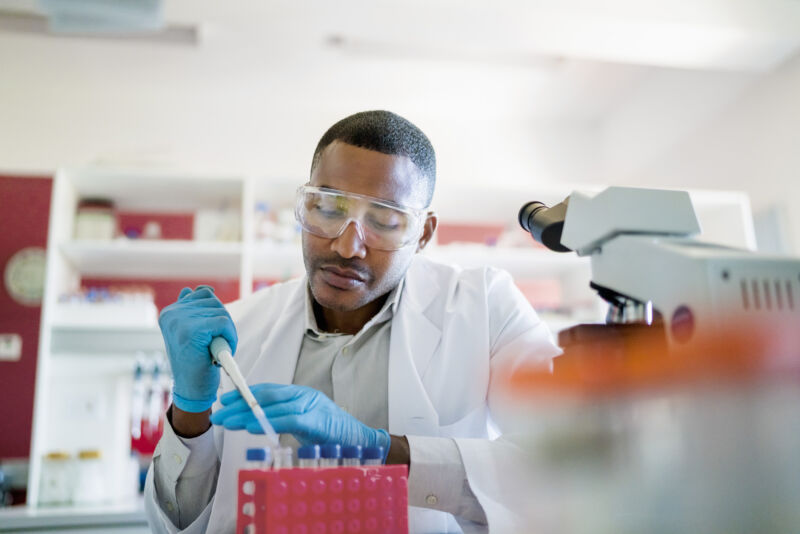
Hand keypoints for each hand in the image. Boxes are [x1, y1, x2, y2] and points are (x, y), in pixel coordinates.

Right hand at [159, 286, 237, 412]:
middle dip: (222, 323)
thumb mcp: (192, 332)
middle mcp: (172, 314)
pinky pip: (224, 322)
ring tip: (216, 349)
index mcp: (170, 312)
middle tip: (214, 345)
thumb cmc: (195, 361)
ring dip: (227, 332)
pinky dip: (230, 337)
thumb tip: (204, 290)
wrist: (192, 390)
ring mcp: (180, 321)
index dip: (214, 315)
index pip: (203, 295)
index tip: (209, 334)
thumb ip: (195, 310)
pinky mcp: (192, 330)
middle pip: (214, 302)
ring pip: (221, 312)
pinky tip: (221, 352)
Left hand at [210, 383, 389, 455]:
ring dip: (246, 414)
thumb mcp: (306, 424)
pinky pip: (287, 419)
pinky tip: (250, 427)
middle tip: (218, 411)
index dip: (245, 394)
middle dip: (238, 404)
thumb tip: (257, 421)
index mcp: (302, 394)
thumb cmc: (333, 435)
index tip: (225, 400)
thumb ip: (286, 419)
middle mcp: (305, 395)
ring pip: (273, 406)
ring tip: (226, 421)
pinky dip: (267, 422)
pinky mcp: (317, 420)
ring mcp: (312, 406)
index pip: (269, 390)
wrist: (362, 442)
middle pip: (266, 396)